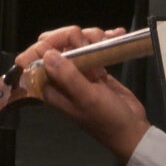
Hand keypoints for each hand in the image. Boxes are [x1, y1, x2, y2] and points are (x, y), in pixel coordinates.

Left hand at [14, 25, 149, 162]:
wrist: (132, 130)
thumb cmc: (107, 119)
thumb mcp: (87, 98)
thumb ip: (68, 76)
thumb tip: (47, 53)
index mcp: (51, 87)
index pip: (33, 59)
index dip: (43, 46)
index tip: (64, 42)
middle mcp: (60, 77)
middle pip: (54, 44)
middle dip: (71, 36)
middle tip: (91, 40)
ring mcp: (78, 71)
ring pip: (75, 42)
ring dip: (91, 36)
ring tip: (107, 40)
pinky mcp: (95, 68)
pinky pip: (93, 47)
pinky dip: (104, 40)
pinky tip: (117, 35)